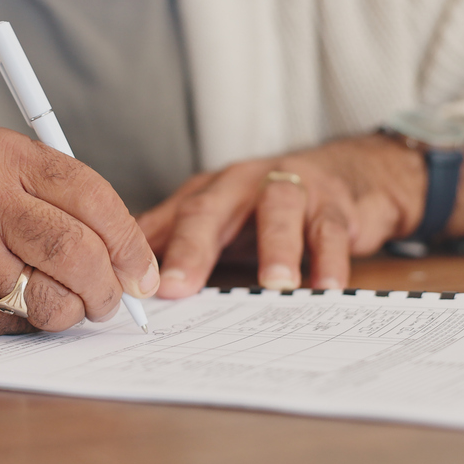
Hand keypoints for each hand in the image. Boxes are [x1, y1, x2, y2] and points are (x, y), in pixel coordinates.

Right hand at [0, 128, 159, 334]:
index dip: (129, 241)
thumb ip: (54, 203)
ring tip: (58, 306)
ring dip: (72, 312)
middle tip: (112, 302)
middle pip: (82, 248)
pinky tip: (7, 309)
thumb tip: (130, 259)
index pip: (92, 194)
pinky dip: (29, 324)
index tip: (144, 273)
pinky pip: (20, 320)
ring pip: (58, 292)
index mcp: (5, 155)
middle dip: (109, 287)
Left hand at [136, 134, 463, 296]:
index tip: (133, 289)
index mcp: (209, 192)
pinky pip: (331, 230)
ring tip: (274, 285)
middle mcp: (243, 184)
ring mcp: (291, 188)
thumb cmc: (267, 206)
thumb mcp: (216, 217)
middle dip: (193, 247)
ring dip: (277, 247)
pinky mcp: (335, 203)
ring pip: (279, 209)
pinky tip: (326, 287)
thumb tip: (116, 273)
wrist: (347, 174)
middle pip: (211, 208)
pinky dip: (330, 259)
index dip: (150, 251)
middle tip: (178, 286)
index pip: (172, 218)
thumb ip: (170, 239)